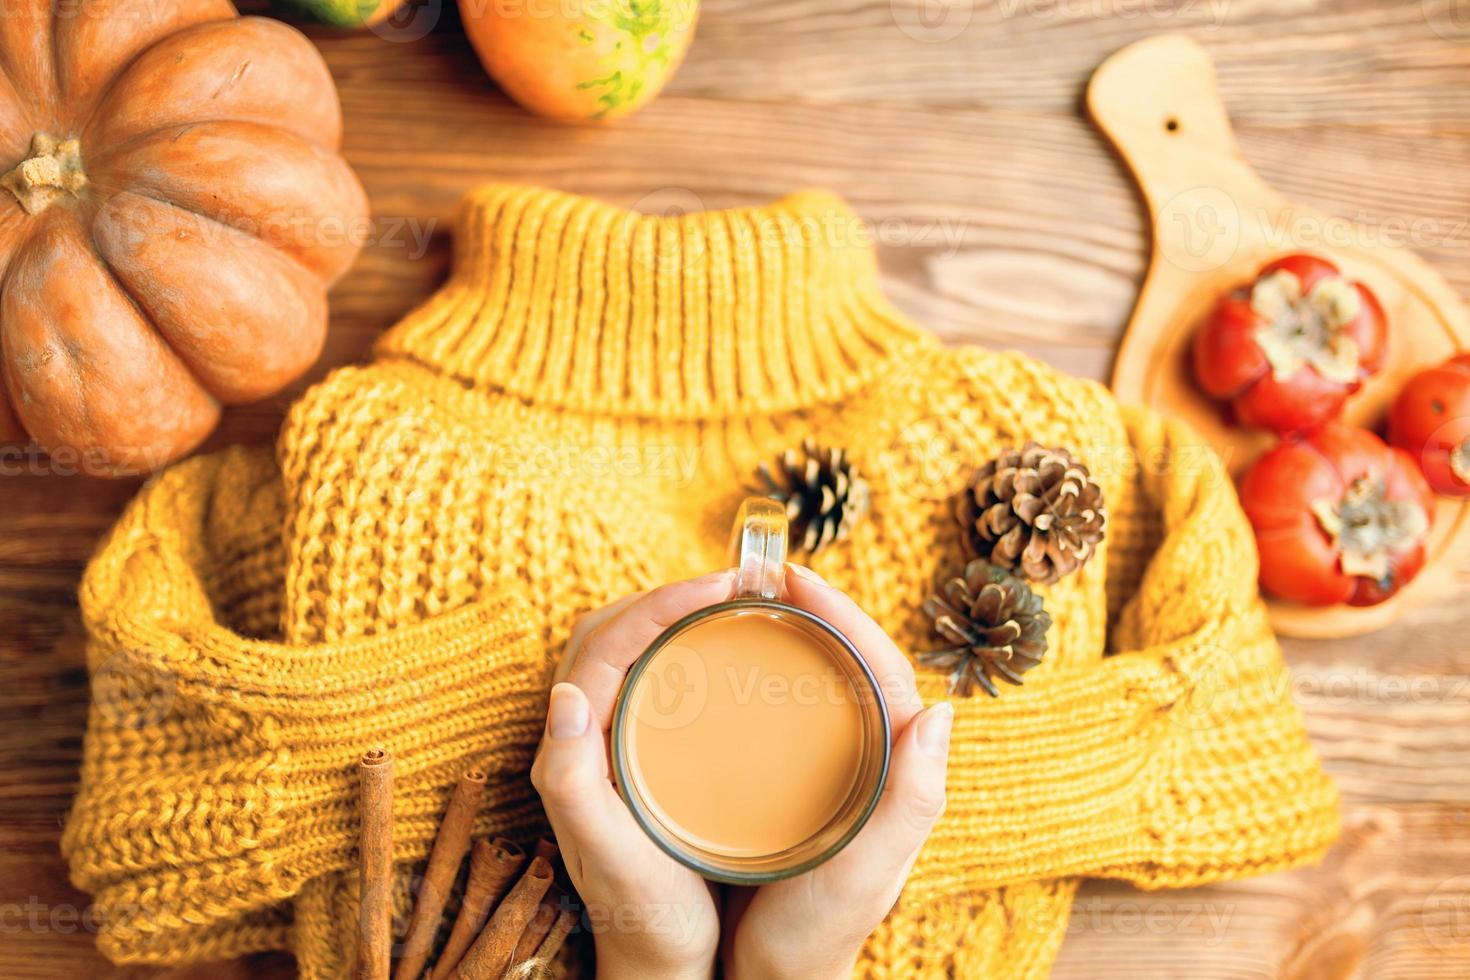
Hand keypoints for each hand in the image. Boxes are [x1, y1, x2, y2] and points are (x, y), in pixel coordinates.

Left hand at [531, 571, 735, 979]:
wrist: (659, 963)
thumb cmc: (642, 916)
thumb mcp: (610, 857)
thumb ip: (574, 783)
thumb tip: (564, 694)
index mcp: (569, 751)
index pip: (604, 647)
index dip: (658, 604)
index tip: (720, 586)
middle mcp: (579, 739)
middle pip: (611, 634)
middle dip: (666, 595)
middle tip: (732, 585)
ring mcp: (606, 743)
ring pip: (629, 650)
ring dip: (671, 615)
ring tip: (731, 603)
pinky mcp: (633, 753)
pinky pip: (649, 677)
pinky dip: (681, 647)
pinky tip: (724, 654)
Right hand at [720, 564, 952, 979]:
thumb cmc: (817, 936)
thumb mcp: (866, 876)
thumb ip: (909, 803)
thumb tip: (939, 710)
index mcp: (899, 770)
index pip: (881, 668)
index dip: (845, 613)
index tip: (797, 577)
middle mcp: (871, 760)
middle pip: (848, 663)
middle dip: (814, 609)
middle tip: (761, 576)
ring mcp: (831, 768)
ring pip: (817, 681)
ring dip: (787, 633)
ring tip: (740, 603)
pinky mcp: (793, 780)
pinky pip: (784, 709)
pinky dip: (760, 674)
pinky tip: (722, 663)